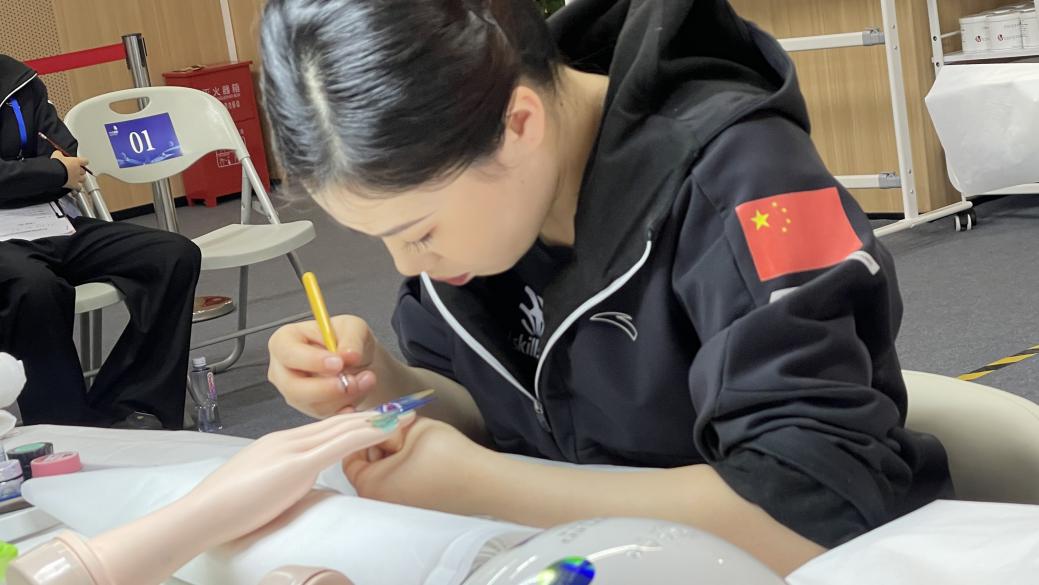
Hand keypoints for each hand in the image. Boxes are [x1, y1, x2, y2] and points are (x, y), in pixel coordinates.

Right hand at [51, 150, 88, 189]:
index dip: (83, 162)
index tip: (80, 162)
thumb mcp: (57, 155)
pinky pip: (79, 188)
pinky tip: (75, 188)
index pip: (85, 161)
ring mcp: (77, 178)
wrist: (54, 173)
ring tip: (75, 178)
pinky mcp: (74, 185)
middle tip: (75, 171)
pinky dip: (78, 188)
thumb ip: (59, 154)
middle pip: (84, 171)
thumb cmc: (56, 164)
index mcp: (76, 162)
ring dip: (80, 179)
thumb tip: (59, 153)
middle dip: (80, 171)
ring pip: (83, 179)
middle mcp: (78, 170)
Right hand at [180, 411, 414, 546]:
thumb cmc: (227, 510)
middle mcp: (289, 439)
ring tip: (406, 411)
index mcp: (281, 444)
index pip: (327, 427)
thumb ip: (284, 482)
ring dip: (379, 419)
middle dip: (375, 413)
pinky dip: (368, 434)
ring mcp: (293, 449)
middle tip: (403, 406)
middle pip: (340, 421)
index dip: (356, 420)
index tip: (379, 416)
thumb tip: (299, 488)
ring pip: (344, 427)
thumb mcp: (264, 489)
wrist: (203, 514)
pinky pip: (340, 444)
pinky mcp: (297, 464)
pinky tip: (387, 429)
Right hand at [268, 316, 396, 417]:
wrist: (358, 361)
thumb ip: (352, 338)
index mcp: (284, 341)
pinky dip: (345, 408)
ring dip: (344, 397)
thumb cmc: (347, 339)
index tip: (338, 363)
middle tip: (354, 381)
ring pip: (313, 404)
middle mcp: (282, 370)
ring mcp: (293, 393)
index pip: (289, 353)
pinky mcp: (309, 409)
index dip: (312, 361)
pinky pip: (325, 416)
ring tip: (366, 380)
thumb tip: (349, 355)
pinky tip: (358, 396)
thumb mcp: (354, 327)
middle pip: (293, 388)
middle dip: (327, 388)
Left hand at [343, 417, 487, 512]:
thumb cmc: (447, 456)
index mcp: (370, 485)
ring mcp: (397, 508)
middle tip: (393, 420)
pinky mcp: (414, 507)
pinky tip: (419, 451)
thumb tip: (379, 423)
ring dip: (391, 452)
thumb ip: (387, 424)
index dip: (360, 430)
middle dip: (376, 440)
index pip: (350, 454)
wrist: (484, 482)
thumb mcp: (411, 427)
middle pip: (365, 463)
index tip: (373, 415)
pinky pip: (399, 481)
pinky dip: (404, 465)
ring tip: (410, 434)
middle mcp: (378, 502)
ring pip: (383, 471)